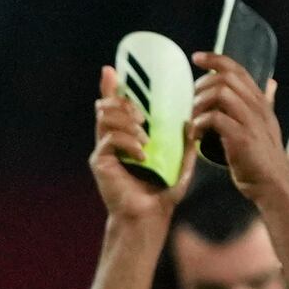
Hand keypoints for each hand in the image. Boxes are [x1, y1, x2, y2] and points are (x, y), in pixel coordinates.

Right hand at [90, 66, 175, 231]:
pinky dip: (129, 142)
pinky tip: (142, 154)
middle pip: (107, 107)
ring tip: (145, 137)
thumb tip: (188, 120)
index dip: (111, 88)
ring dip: (127, 122)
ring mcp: (105, 150)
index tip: (112, 71)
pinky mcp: (101, 161)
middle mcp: (113, 140)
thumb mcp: (180, 162)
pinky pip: (111, 139)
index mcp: (129, 137)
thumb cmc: (163, 192)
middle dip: (124, 104)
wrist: (149, 217)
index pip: (117, 107)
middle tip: (143, 116)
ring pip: (106, 119)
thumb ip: (183, 142)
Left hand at [191, 48, 288, 207]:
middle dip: (202, 85)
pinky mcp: (242, 138)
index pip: (238, 69)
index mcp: (260, 101)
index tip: (196, 58)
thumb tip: (271, 82)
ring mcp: (251, 121)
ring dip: (199, 104)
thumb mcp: (266, 124)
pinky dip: (200, 123)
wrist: (274, 184)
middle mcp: (257, 107)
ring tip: (194, 120)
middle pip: (226, 78)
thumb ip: (264, 102)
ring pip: (220, 94)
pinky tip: (196, 135)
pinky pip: (215, 118)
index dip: (216, 59)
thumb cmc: (264, 155)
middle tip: (192, 103)